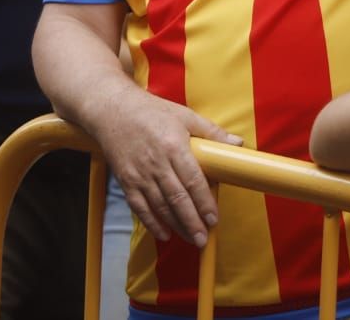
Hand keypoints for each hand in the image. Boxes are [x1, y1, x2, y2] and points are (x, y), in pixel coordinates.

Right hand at [92, 88, 242, 248]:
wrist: (111, 110)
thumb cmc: (150, 111)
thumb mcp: (184, 115)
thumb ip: (211, 131)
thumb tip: (237, 143)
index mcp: (173, 146)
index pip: (192, 180)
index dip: (204, 202)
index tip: (213, 218)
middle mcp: (156, 163)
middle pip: (177, 198)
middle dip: (192, 221)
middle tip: (204, 238)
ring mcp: (139, 174)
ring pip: (160, 206)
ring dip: (176, 225)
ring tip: (191, 239)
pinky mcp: (126, 180)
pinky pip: (139, 207)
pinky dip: (151, 223)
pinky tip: (164, 234)